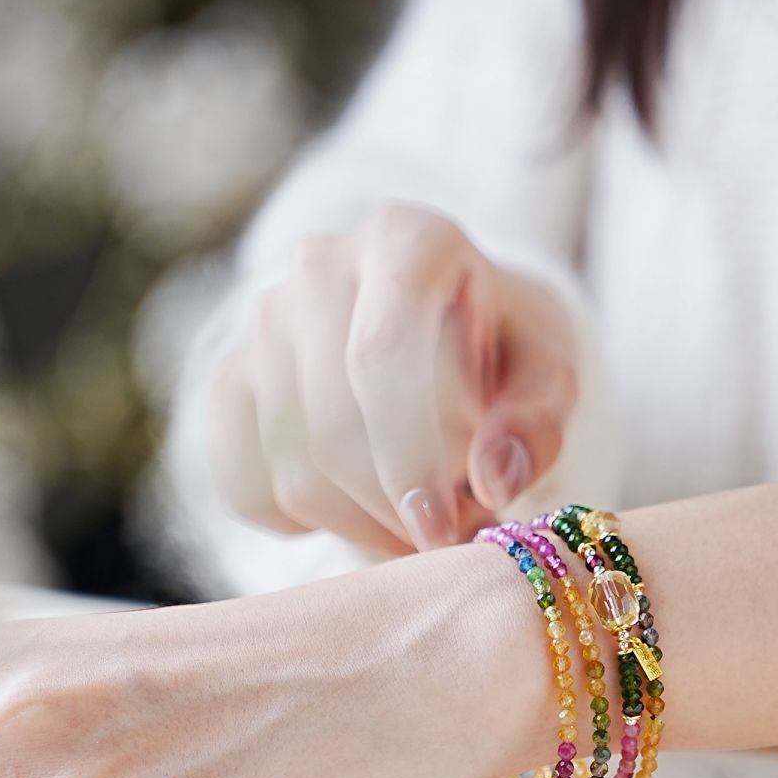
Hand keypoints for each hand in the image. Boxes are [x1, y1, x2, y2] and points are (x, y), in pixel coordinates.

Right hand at [208, 205, 580, 552]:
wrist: (450, 339)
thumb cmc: (506, 354)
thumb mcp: (549, 376)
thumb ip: (535, 422)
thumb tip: (494, 479)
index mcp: (406, 240)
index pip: (381, 354)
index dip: (409, 455)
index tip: (442, 528)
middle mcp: (320, 266)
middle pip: (333, 425)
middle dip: (394, 507)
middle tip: (450, 537)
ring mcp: (262, 323)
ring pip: (294, 469)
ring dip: (363, 525)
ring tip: (421, 521)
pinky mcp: (228, 382)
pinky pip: (246, 487)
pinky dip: (305, 527)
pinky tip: (359, 509)